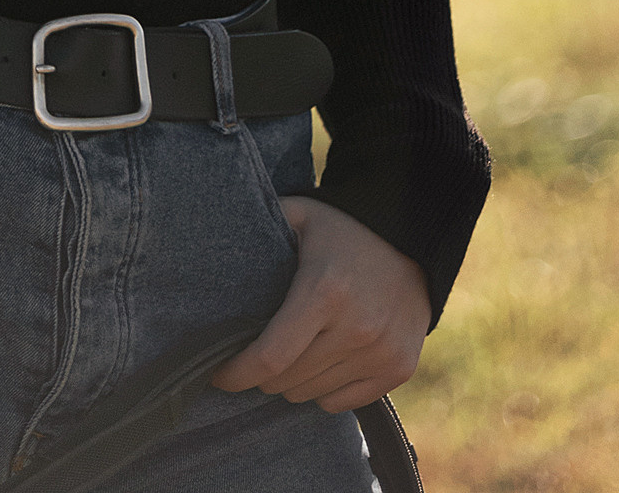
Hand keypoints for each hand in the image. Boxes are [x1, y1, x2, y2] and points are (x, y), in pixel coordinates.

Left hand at [209, 196, 429, 414]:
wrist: (411, 239)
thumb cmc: (340, 228)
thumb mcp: (298, 215)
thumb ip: (258, 227)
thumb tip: (207, 242)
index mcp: (323, 291)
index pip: (271, 356)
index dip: (237, 373)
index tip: (216, 375)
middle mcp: (356, 328)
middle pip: (288, 381)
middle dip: (261, 375)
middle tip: (253, 355)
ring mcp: (381, 352)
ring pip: (313, 395)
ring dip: (291, 383)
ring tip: (288, 354)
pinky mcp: (399, 368)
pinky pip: (343, 403)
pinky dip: (323, 391)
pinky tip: (318, 362)